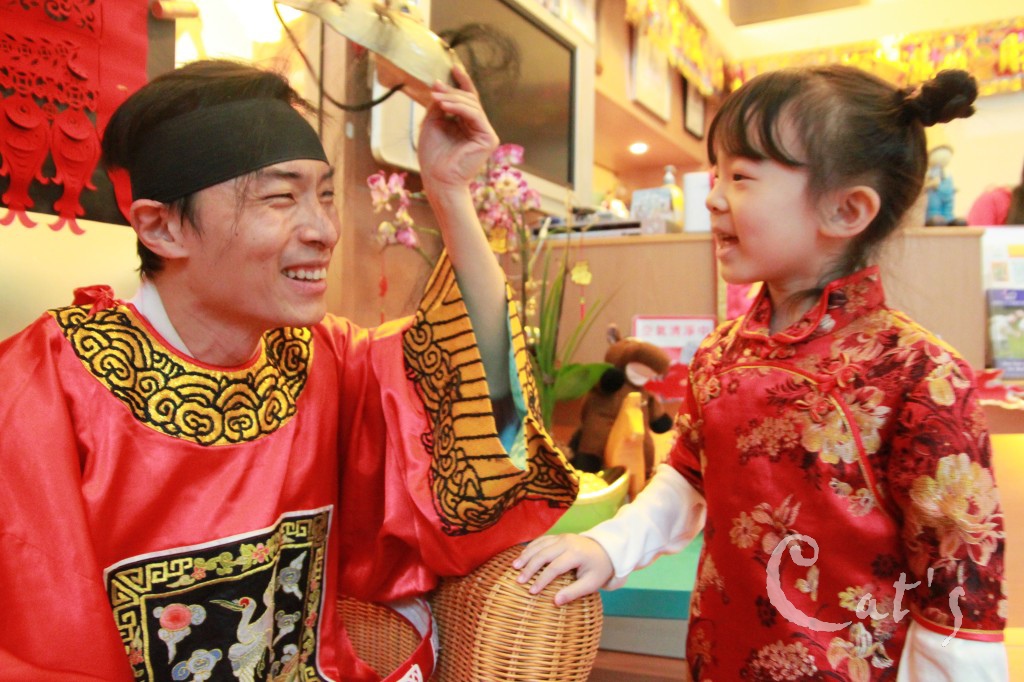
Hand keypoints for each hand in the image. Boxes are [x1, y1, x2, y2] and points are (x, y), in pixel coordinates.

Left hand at [416, 65, 498, 194]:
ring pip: (472, 106)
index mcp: (466, 124)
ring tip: (435, 97)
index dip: (462, 82)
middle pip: (469, 100)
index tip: (453, 67)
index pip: (467, 99)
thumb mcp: (432, 123)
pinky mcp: (489, 139)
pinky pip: (475, 116)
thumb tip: (439, 84)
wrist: (437, 179)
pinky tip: (445, 105)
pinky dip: (460, 108)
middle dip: (452, 90)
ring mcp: (486, 133)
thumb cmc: (433, 156)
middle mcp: (478, 127)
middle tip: (435, 86)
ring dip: (453, 98)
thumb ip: (439, 105)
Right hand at [513, 534, 613, 605]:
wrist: (606, 550)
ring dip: (526, 555)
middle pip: (543, 554)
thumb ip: (574, 592)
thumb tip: (555, 602)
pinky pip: (541, 540)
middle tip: (519, 580)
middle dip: (530, 567)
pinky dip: (530, 548)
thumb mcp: (591, 583)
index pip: (554, 567)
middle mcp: (567, 542)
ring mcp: (562, 537)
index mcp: (576, 554)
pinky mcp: (559, 536)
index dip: (542, 580)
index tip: (532, 592)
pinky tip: (522, 556)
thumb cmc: (598, 569)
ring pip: (539, 545)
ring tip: (514, 567)